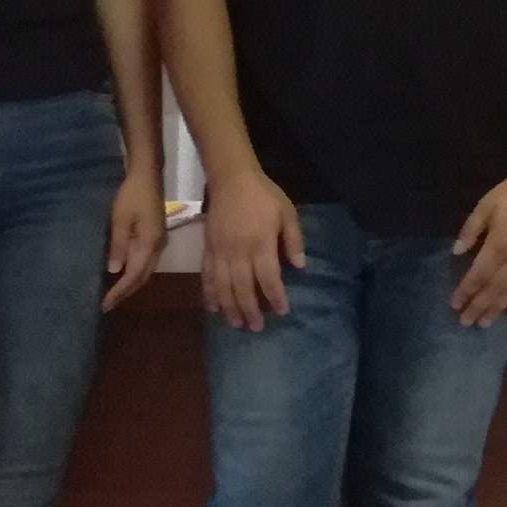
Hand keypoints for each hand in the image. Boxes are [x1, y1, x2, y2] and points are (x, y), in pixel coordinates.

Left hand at [102, 165, 163, 312]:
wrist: (147, 175)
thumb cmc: (131, 195)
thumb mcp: (120, 220)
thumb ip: (118, 246)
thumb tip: (114, 271)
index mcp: (149, 244)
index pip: (133, 275)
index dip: (119, 291)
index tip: (105, 304)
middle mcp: (158, 247)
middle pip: (143, 277)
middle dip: (126, 292)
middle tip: (108, 304)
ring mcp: (159, 242)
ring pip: (146, 271)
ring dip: (131, 284)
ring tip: (114, 294)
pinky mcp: (155, 236)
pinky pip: (146, 262)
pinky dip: (134, 272)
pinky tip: (123, 273)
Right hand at [201, 163, 303, 329]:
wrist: (231, 179)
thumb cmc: (263, 195)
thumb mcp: (287, 212)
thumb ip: (293, 240)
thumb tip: (299, 267)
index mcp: (260, 244)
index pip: (268, 278)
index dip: (275, 297)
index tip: (281, 311)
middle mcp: (238, 252)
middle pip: (243, 288)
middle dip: (250, 310)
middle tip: (257, 327)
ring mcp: (220, 252)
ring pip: (223, 287)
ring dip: (229, 308)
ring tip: (236, 324)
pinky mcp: (207, 249)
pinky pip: (206, 276)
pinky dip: (209, 293)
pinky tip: (213, 307)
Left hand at [450, 168, 506, 326]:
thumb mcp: (485, 206)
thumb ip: (470, 230)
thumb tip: (456, 252)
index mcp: (499, 244)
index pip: (479, 274)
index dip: (466, 290)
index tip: (454, 304)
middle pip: (494, 288)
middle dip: (479, 306)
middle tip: (465, 322)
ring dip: (496, 308)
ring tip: (484, 323)